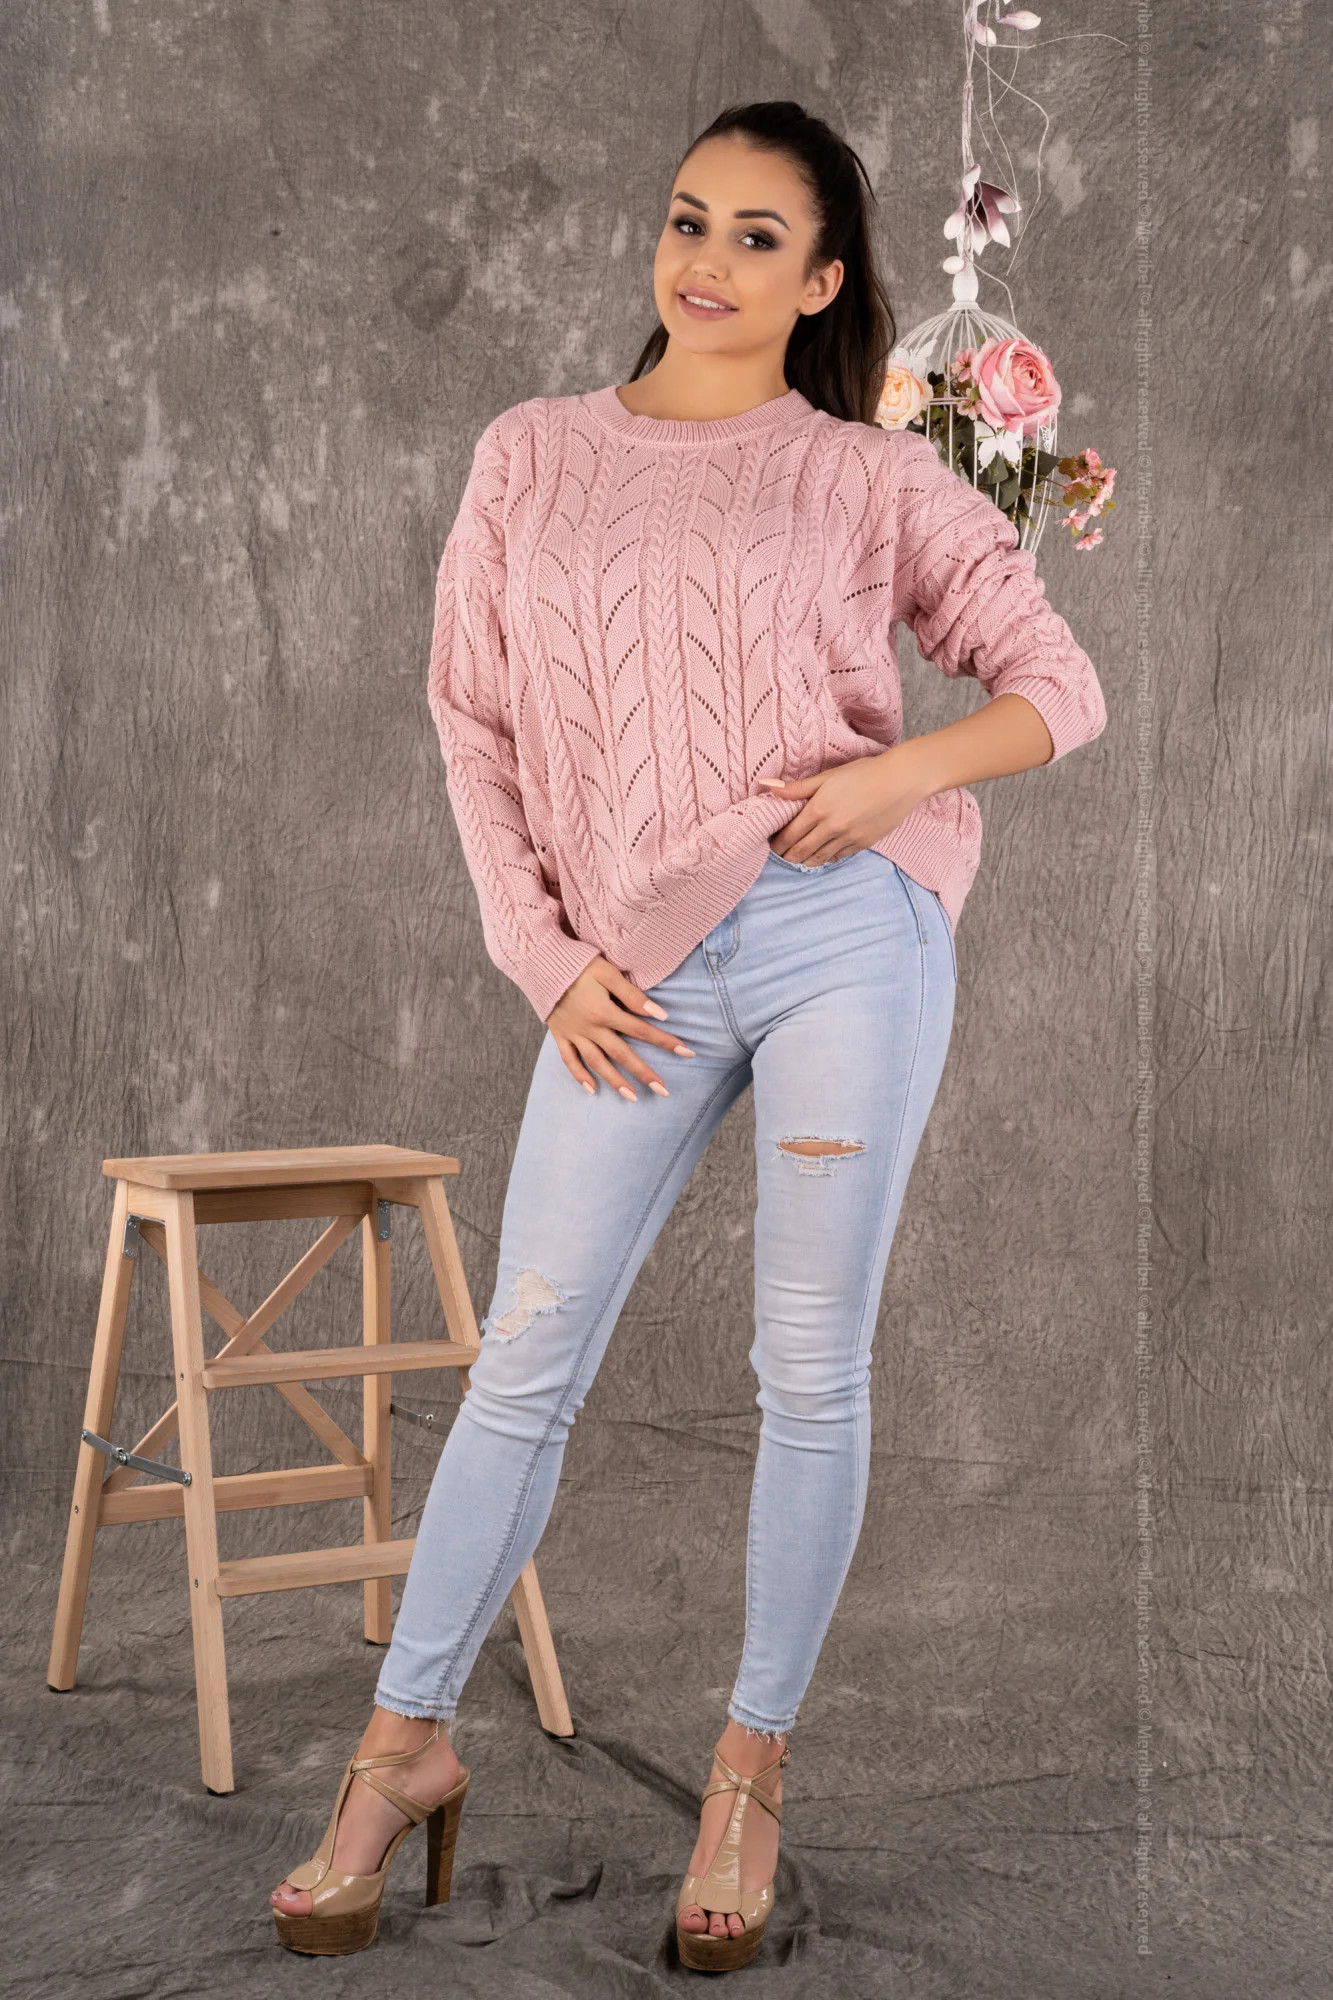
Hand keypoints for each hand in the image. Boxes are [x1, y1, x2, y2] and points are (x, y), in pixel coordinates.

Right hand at [546, 956, 695, 1100]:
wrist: (540, 961)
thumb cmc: (578, 963)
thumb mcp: (607, 972)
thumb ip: (632, 995)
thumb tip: (660, 1014)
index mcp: (604, 1012)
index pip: (642, 1030)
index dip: (665, 1041)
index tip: (687, 1052)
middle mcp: (590, 1028)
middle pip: (622, 1054)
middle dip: (643, 1073)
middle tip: (663, 1091)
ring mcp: (574, 1033)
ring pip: (597, 1063)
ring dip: (615, 1081)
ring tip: (632, 1097)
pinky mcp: (559, 1034)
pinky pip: (569, 1060)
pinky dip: (579, 1075)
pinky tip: (592, 1089)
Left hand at [759, 742, 932, 864]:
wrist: (902, 780)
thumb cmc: (864, 772)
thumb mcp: (828, 776)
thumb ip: (797, 787)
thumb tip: (766, 786)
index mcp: (819, 809)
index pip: (789, 835)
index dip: (777, 843)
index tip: (771, 843)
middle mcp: (831, 828)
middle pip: (800, 852)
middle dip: (787, 855)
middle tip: (780, 854)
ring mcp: (848, 839)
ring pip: (818, 859)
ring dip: (804, 860)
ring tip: (797, 856)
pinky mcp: (862, 844)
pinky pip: (837, 857)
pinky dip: (825, 857)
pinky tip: (820, 853)